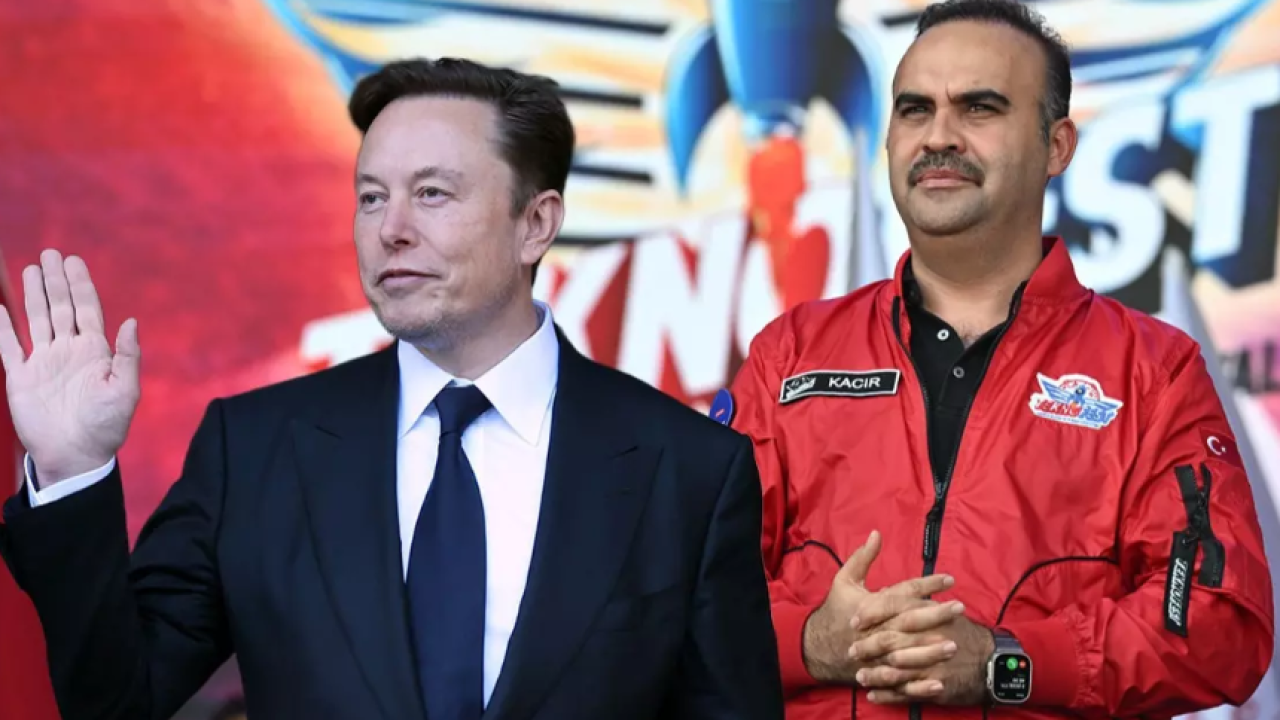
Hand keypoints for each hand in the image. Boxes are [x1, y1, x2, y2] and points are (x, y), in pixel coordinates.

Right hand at [0, 249, 139, 485]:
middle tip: (50, 253)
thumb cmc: (106, 427)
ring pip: (36, 320)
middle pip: (60, 307)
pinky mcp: (22, 377)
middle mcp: (69, 351)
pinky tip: (0, 307)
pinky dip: (3, 327)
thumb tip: (131, 321)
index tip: (73, 261)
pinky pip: (9, 347)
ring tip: (31, 268)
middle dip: (55, 281)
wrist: (76, 456)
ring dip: (33, 295)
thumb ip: (127, 356)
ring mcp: (44, 362)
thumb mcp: (125, 391)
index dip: (80, 285)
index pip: (87, 309)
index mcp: (95, 352)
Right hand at [802, 530, 964, 684]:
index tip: (950, 579)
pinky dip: (920, 682)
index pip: (902, 592)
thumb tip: (877, 533)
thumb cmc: (836, 611)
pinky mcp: (879, 671)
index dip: (927, 585)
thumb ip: (862, 557)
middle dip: (935, 614)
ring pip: (907, 651)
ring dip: (931, 648)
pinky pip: (901, 679)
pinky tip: (940, 680)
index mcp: (870, 604)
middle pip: (908, 619)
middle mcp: (876, 627)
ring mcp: (877, 652)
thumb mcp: (845, 580)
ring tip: (956, 642)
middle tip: (959, 607)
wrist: (818, 647)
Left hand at [854, 613, 994, 705]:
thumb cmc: (961, 632)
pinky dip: (888, 695)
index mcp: (929, 612)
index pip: (893, 606)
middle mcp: (929, 636)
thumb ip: (912, 602)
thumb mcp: (940, 609)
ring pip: (895, 669)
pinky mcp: (935, 686)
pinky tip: (873, 695)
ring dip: (874, 674)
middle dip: (867, 646)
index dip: (870, 613)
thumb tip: (882, 592)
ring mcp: (932, 663)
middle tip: (851, 651)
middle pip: (889, 639)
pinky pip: (906, 693)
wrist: (991, 661)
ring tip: (859, 677)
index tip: (854, 621)